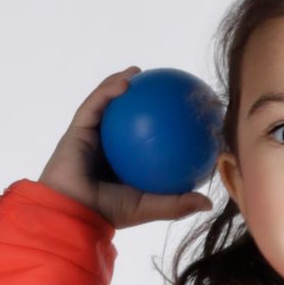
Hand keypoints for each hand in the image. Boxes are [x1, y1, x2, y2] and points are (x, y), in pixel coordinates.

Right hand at [38, 67, 218, 229]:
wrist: (74, 211)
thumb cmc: (109, 212)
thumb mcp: (150, 206)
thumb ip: (177, 202)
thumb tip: (209, 202)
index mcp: (121, 163)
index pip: (141, 139)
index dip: (158, 124)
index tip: (179, 112)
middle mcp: (106, 147)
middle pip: (123, 117)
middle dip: (137, 98)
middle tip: (158, 86)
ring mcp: (90, 136)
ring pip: (106, 105)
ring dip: (120, 84)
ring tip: (138, 72)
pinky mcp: (77, 129)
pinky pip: (95, 104)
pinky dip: (108, 90)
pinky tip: (125, 81)